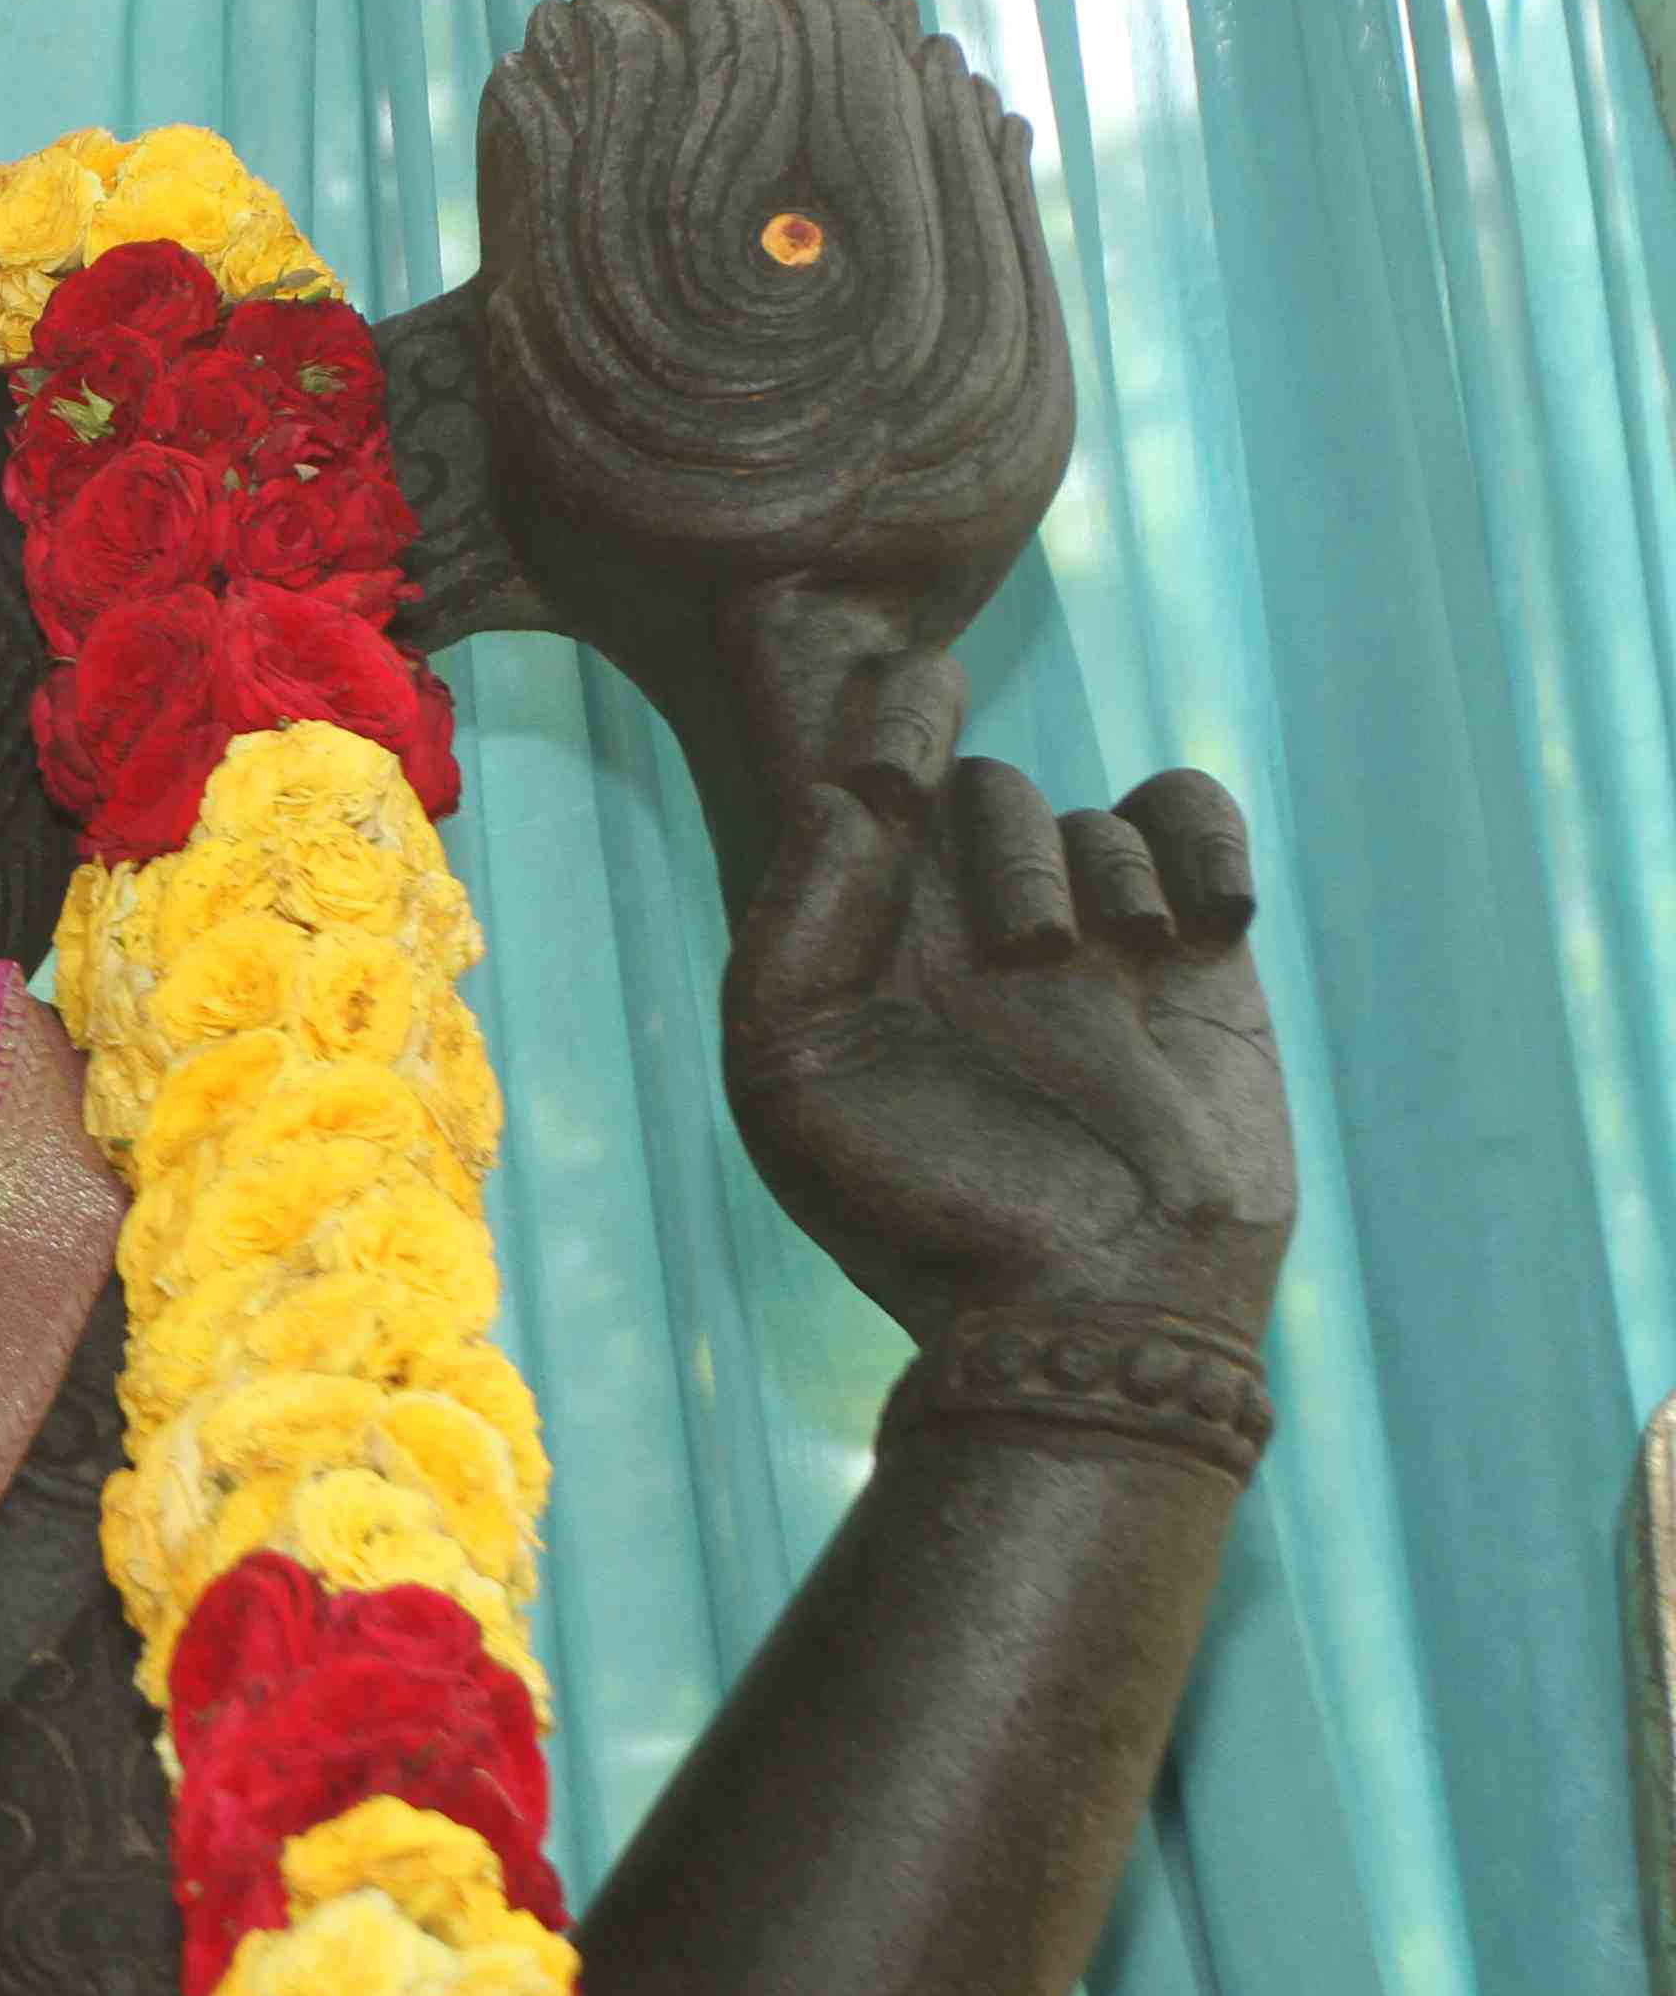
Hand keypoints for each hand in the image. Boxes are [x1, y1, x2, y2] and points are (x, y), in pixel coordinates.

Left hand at [724, 651, 1294, 1343]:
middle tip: (1028, 959)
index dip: (887, 722)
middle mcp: (963, 927)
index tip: (916, 694)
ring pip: (1087, 815)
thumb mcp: (795, 1072)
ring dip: (1100, 875)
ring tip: (1121, 969)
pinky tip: (1201, 925)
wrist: (1096, 1301)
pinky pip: (1188, 811)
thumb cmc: (925, 1203)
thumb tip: (848, 792)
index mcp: (857, 942)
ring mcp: (1081, 932)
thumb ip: (797, 923)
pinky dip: (1200, 837)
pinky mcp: (1189, 948)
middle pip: (982, 790)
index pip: (863, 781)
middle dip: (1004, 847)